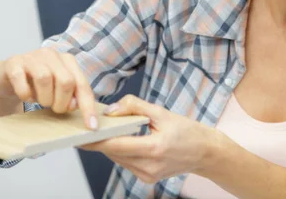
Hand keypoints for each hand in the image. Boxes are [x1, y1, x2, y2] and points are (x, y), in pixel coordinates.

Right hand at [0, 47, 97, 129]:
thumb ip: (71, 97)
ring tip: (40, 101)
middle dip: (62, 102)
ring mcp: (32, 57)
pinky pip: (21, 78)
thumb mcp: (57, 92)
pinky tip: (26, 96)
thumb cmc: (36, 85)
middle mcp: (52, 55)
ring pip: (45, 78)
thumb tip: (75, 106)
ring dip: (44, 98)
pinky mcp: (13, 62)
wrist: (5, 77)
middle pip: (66, 81)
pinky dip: (25, 93)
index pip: (82, 85)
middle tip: (54, 109)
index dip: (88, 107)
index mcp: (68, 61)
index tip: (91, 127)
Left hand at [81, 95, 217, 183]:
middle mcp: (149, 166)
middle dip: (100, 139)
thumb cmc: (187, 131)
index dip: (96, 139)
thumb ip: (135, 107)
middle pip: (113, 153)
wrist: (205, 152)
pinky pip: (126, 163)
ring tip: (103, 130)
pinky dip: (121, 151)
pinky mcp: (147, 178)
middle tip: (88, 125)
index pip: (116, 145)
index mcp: (155, 148)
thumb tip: (111, 110)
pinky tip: (122, 140)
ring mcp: (147, 175)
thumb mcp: (162, 112)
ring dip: (110, 145)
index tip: (80, 132)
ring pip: (118, 158)